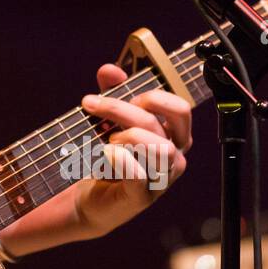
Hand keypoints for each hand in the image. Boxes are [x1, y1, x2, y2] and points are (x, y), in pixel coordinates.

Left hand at [71, 63, 192, 238]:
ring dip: (127, 136)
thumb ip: (112, 92)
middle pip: (158, 123)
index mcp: (172, 136)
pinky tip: (105, 154)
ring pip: (158, 148)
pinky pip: (140, 174)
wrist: (87, 198)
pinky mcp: (142, 196)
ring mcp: (161, 179)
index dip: (153, 97)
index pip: (180, 109)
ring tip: (106, 140)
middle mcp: (173, 157)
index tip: (125, 96)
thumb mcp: (107, 119)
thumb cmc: (104, 158)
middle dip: (122, 109)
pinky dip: (120, 158)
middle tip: (92, 106)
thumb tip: (111, 70)